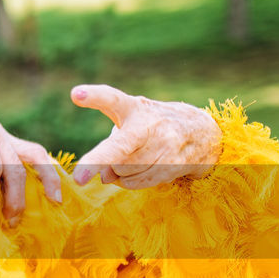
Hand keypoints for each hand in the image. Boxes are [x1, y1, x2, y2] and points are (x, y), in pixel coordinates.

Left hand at [0, 106, 61, 225]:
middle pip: (15, 167)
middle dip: (15, 197)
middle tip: (11, 221)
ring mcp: (5, 136)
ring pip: (34, 156)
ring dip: (44, 181)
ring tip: (53, 203)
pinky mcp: (9, 142)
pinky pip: (33, 154)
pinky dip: (46, 170)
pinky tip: (53, 187)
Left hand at [71, 84, 220, 188]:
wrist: (202, 133)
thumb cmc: (151, 126)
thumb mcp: (128, 121)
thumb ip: (107, 147)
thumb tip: (105, 177)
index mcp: (133, 108)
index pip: (112, 99)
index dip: (94, 96)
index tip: (76, 94)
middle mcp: (150, 124)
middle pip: (114, 152)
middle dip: (101, 161)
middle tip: (95, 164)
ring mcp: (165, 144)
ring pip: (123, 170)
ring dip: (118, 171)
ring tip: (133, 157)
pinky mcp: (174, 164)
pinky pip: (135, 183)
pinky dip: (128, 181)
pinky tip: (140, 169)